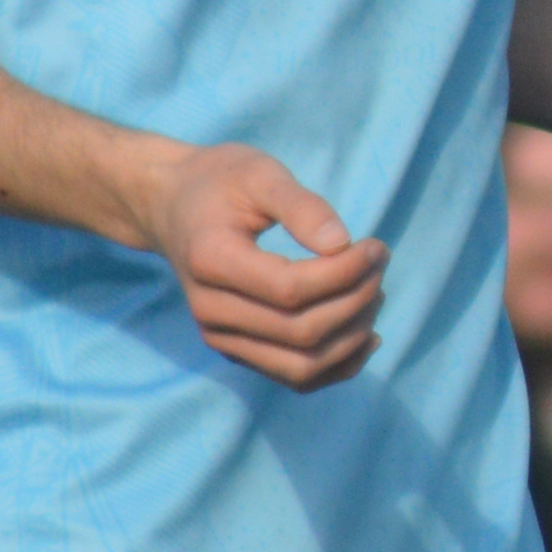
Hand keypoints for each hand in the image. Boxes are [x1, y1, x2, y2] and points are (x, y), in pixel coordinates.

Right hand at [139, 142, 386, 389]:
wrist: (172, 207)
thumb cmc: (221, 183)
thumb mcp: (260, 174)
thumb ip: (302, 205)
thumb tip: (342, 244)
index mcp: (211, 261)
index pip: (290, 289)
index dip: (345, 273)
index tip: (374, 246)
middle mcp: (211, 311)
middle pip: (301, 332)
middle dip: (356, 300)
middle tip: (379, 262)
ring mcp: (222, 337)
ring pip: (301, 366)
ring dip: (352, 336)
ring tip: (374, 291)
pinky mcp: (237, 350)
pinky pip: (295, 378)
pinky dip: (338, 366)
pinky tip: (367, 335)